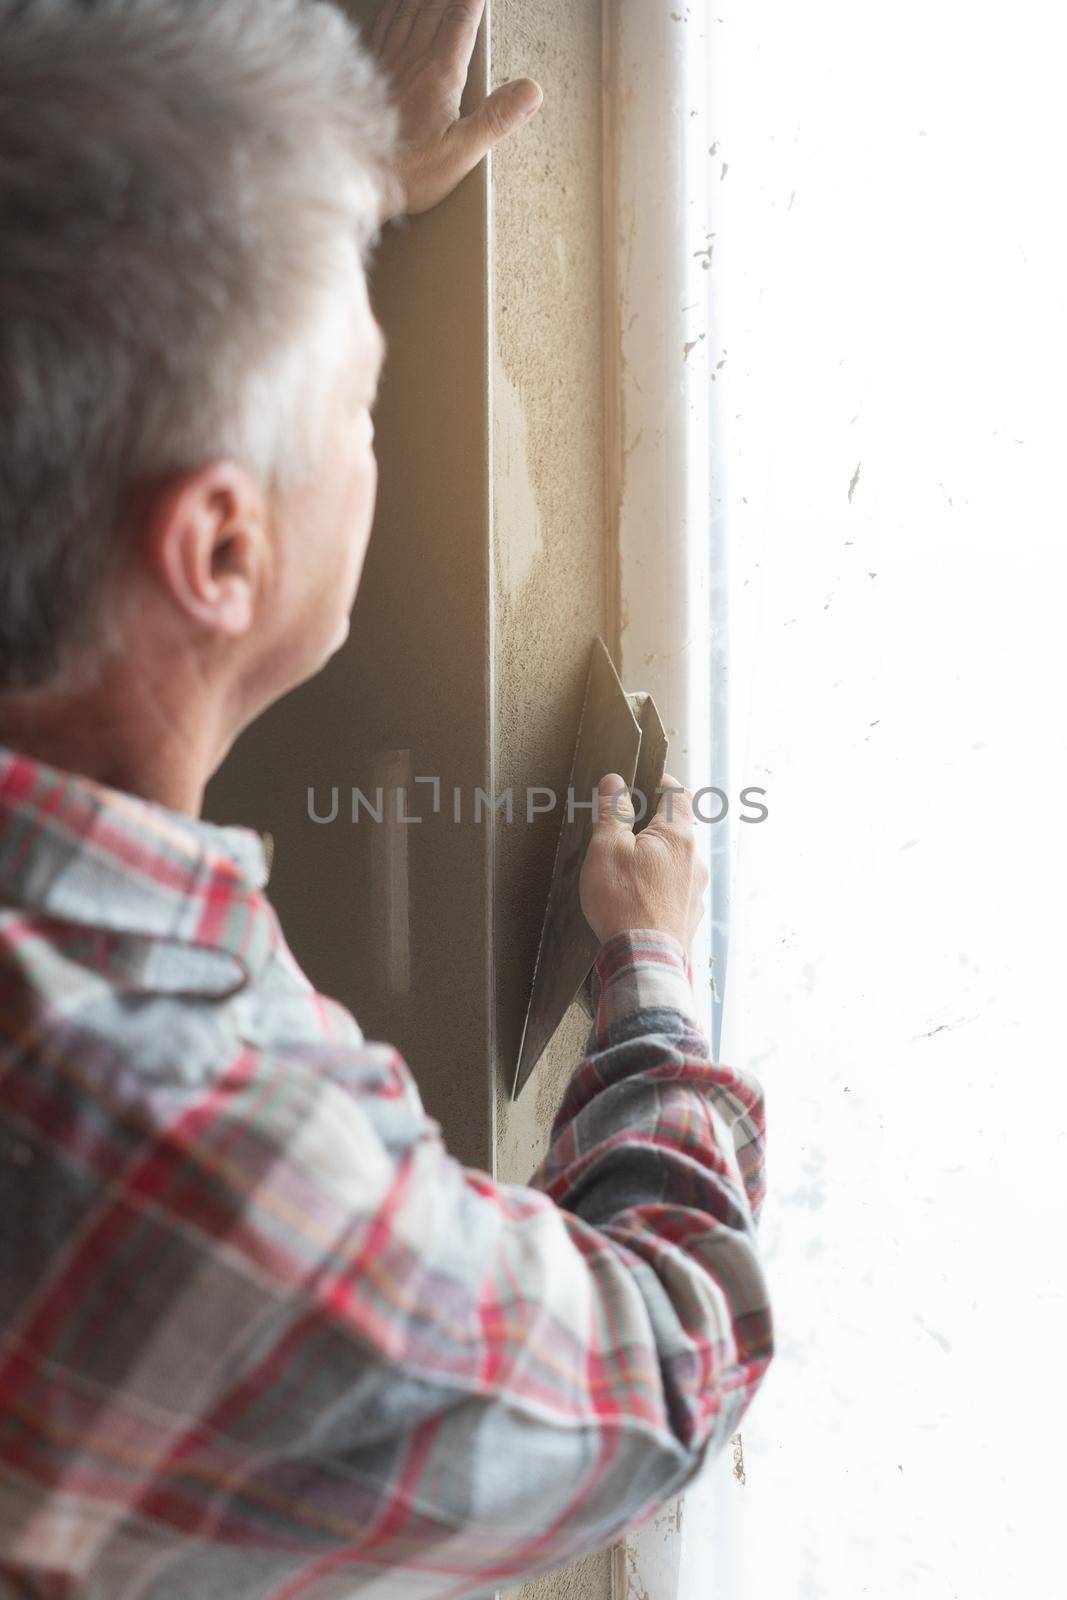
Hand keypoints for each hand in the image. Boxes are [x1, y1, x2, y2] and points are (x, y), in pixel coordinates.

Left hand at [370, 0, 542, 220]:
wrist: (353, 177)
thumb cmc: (406, 172)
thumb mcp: (461, 153)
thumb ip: (496, 118)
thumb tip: (531, 90)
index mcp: (439, 75)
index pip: (461, 22)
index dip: (474, 1)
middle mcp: (411, 60)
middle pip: (433, 7)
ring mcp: (387, 63)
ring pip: (407, 10)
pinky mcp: (367, 73)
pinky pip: (383, 26)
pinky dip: (394, 8)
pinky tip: (397, 6)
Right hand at [580, 772, 708, 950]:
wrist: (645, 961)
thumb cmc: (624, 902)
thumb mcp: (607, 848)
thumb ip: (613, 812)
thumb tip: (615, 782)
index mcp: (679, 836)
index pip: (678, 793)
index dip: (660, 783)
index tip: (643, 783)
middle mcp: (695, 860)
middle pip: (676, 829)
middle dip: (651, 827)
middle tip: (623, 833)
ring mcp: (696, 890)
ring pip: (676, 862)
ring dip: (656, 860)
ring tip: (626, 874)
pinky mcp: (690, 916)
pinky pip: (675, 891)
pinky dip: (659, 888)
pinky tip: (638, 900)